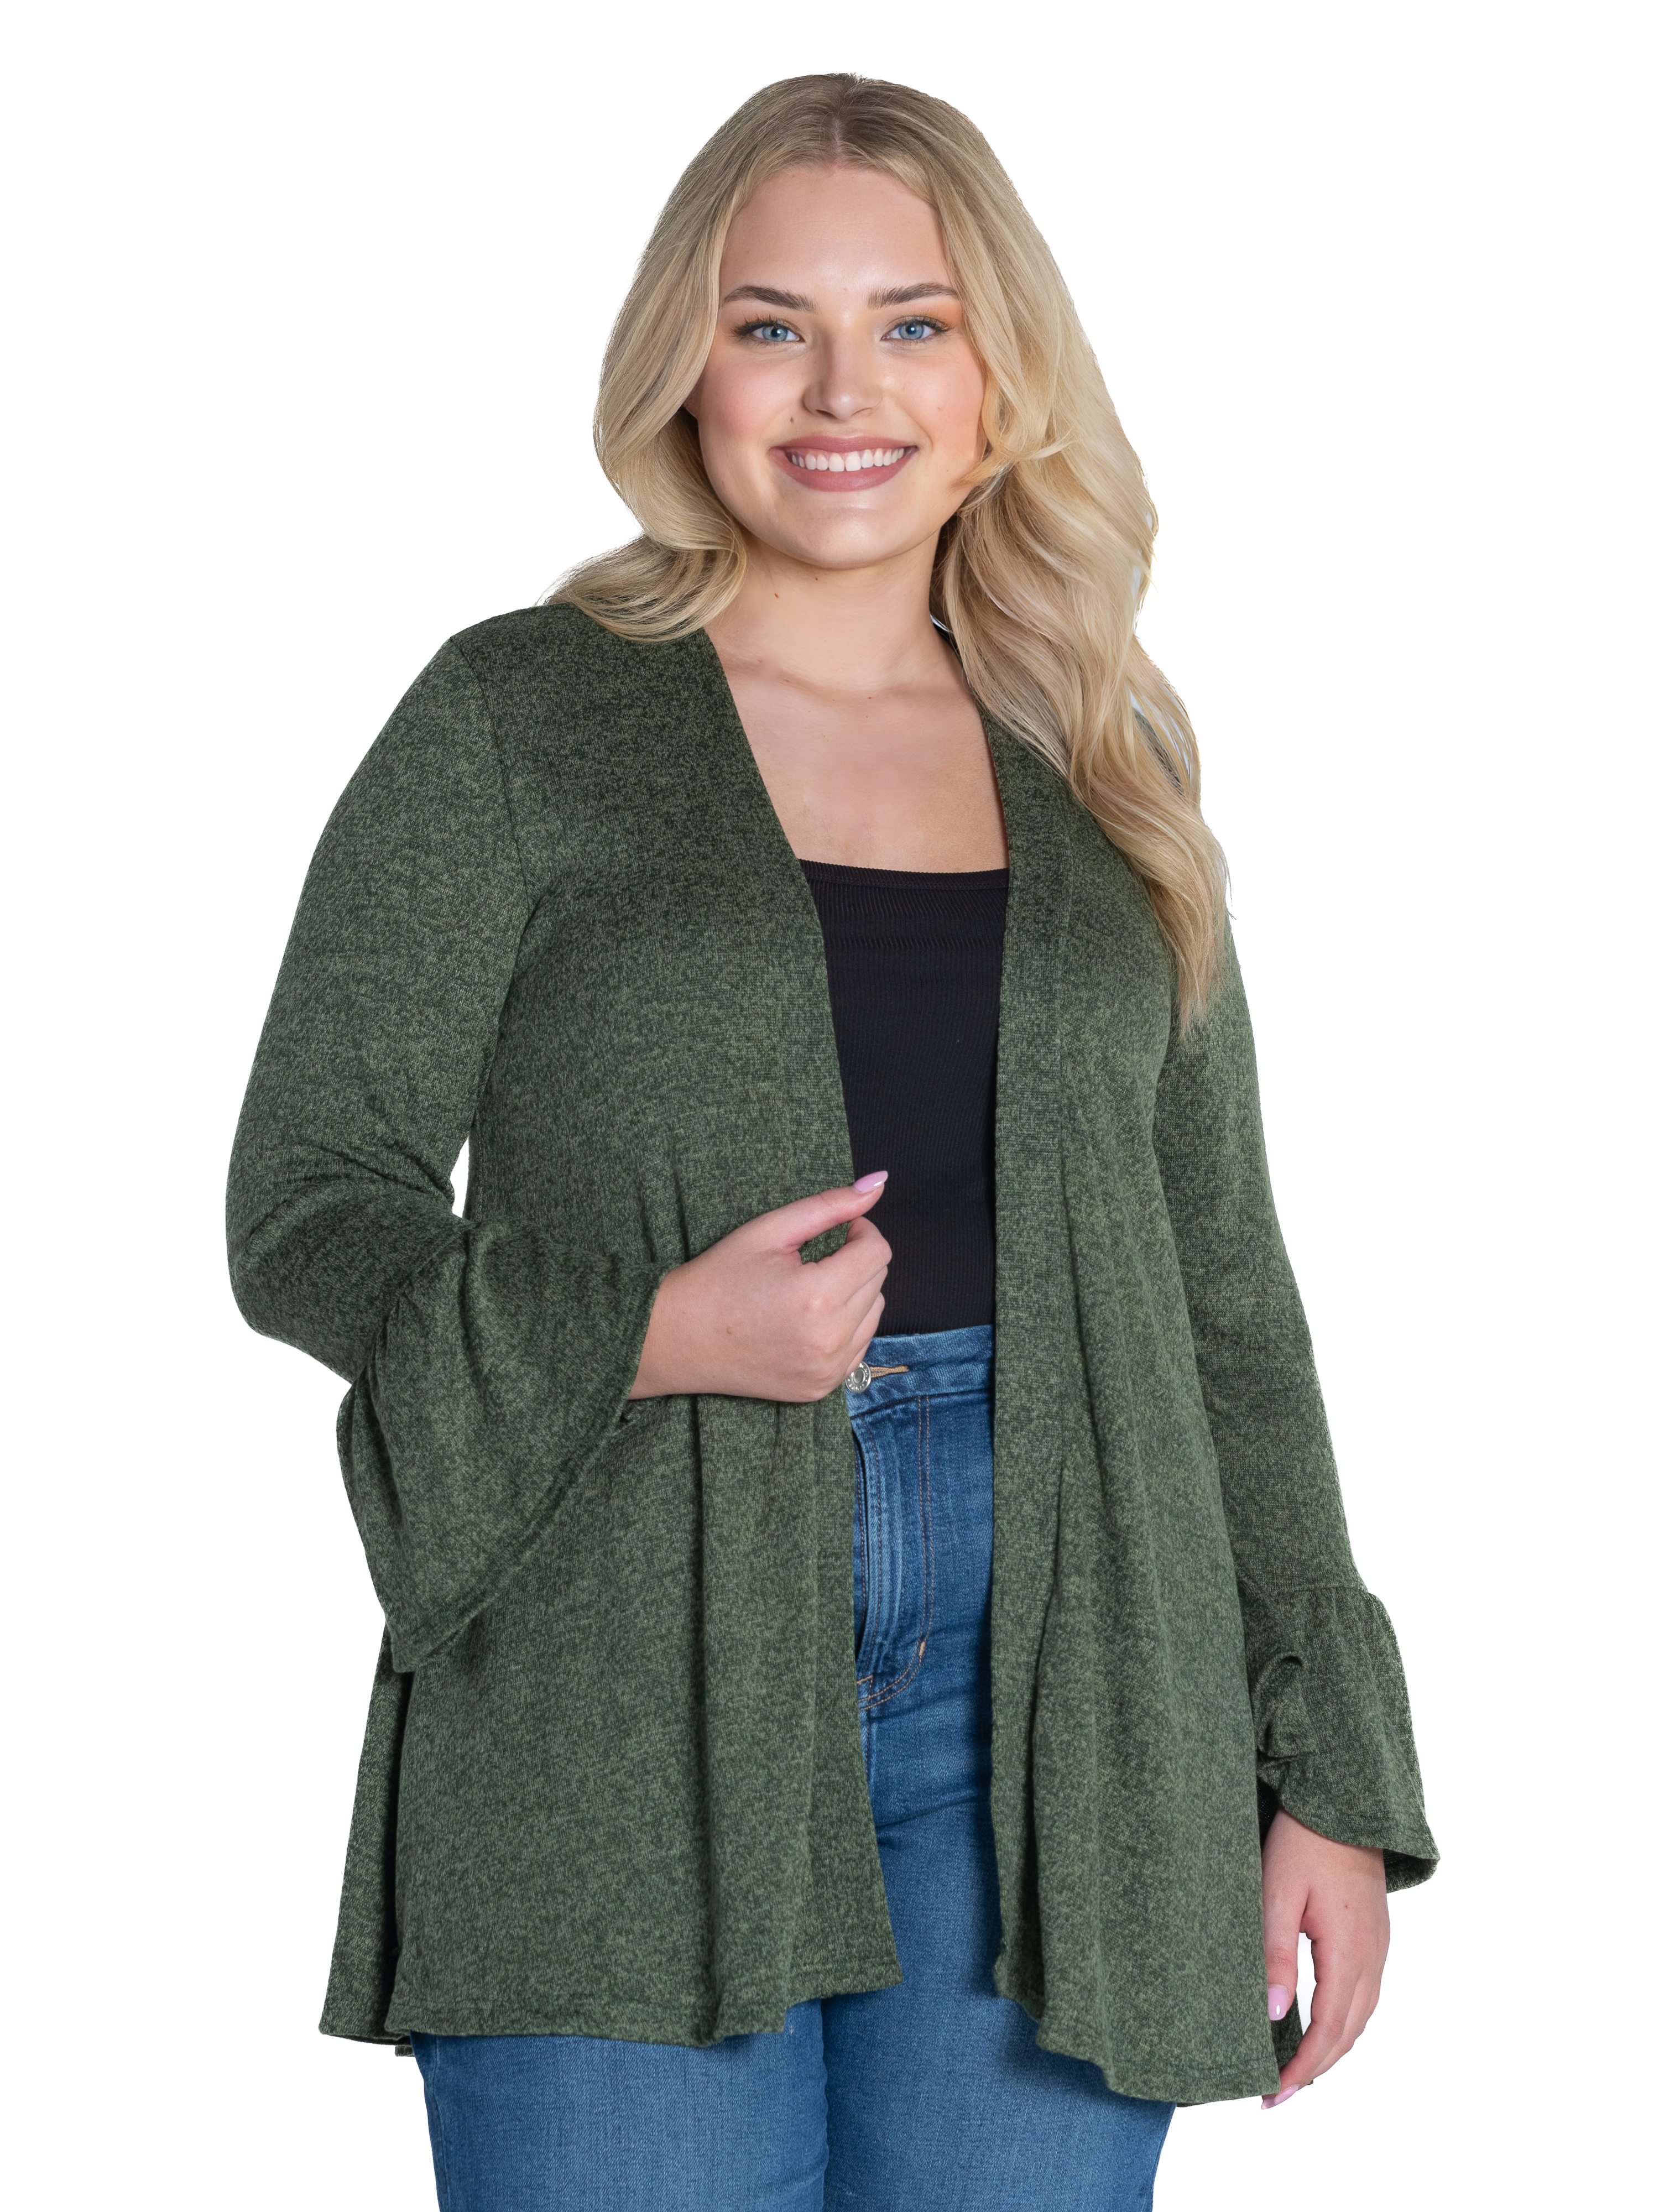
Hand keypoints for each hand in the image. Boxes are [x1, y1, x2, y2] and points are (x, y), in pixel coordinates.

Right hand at [629, 1173, 890, 1401]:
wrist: (677, 1338)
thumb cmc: (718, 1278)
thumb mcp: (769, 1230)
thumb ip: (829, 1205)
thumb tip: (879, 1183)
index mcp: (817, 1297)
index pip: (877, 1252)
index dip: (860, 1231)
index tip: (836, 1232)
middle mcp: (829, 1340)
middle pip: (878, 1282)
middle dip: (854, 1262)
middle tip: (811, 1261)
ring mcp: (826, 1370)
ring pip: (874, 1315)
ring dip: (854, 1295)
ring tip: (808, 1290)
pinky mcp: (821, 1388)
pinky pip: (858, 1347)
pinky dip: (844, 1328)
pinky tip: (808, 1320)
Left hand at [1260, 1808, 1388, 2108]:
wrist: (1341, 1803)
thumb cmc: (1302, 1843)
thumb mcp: (1277, 1895)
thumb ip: (1275, 1956)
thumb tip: (1275, 2016)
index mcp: (1349, 1951)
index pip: (1328, 2029)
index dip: (1301, 2068)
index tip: (1271, 2091)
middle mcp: (1372, 1957)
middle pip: (1348, 2033)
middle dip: (1313, 2070)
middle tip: (1275, 2095)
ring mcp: (1378, 1947)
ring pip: (1359, 2018)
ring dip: (1330, 2050)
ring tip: (1294, 2072)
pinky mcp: (1374, 1937)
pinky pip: (1363, 1996)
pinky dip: (1342, 2023)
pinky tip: (1319, 2027)